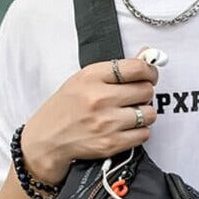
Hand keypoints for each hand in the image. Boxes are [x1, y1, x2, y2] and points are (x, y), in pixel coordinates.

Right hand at [20, 46, 158, 183]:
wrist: (48, 138)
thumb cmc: (67, 108)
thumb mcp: (84, 80)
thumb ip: (116, 69)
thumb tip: (147, 55)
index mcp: (92, 77)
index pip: (136, 68)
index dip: (149, 71)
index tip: (150, 75)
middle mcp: (99, 98)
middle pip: (146, 91)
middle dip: (145, 93)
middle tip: (136, 97)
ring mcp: (106, 122)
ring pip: (149, 114)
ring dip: (144, 114)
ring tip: (131, 114)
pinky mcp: (112, 143)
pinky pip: (144, 134)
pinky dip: (140, 132)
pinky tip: (127, 128)